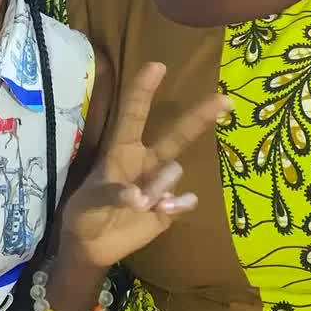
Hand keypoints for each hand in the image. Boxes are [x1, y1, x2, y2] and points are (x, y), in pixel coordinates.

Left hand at [59, 62, 231, 268]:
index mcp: (122, 150)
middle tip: (225, 100)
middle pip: (177, 135)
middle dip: (199, 117)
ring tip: (140, 205)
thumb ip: (112, 194)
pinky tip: (161, 213)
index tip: (156, 65)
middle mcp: (146, 161)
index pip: (134, 115)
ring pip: (174, 173)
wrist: (93, 245)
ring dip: (158, 188)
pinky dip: (176, 206)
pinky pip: (185, 199)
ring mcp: (161, 184)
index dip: (143, 90)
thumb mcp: (89, 201)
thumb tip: (141, 197)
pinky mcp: (170, 208)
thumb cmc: (86, 211)